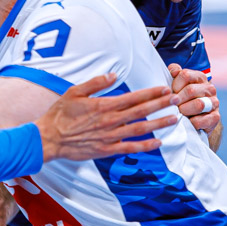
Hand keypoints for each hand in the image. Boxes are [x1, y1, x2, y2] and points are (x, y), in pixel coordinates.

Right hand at [35, 74, 178, 161]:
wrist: (50, 138)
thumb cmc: (60, 114)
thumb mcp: (74, 91)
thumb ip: (95, 83)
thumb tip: (113, 75)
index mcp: (104, 105)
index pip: (133, 97)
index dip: (151, 93)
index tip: (165, 89)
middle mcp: (110, 121)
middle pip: (141, 111)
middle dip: (161, 105)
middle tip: (176, 100)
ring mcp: (110, 137)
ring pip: (140, 129)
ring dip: (159, 124)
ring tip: (174, 119)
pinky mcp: (107, 150)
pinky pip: (131, 148)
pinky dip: (146, 145)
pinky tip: (158, 142)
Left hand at [167, 63, 220, 134]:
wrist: (195, 118)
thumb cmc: (183, 98)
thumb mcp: (177, 84)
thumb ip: (174, 73)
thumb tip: (173, 70)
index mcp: (200, 77)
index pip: (185, 75)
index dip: (174, 85)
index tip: (170, 92)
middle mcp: (210, 88)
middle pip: (190, 90)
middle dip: (178, 99)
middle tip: (172, 105)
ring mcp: (214, 103)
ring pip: (199, 104)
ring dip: (185, 110)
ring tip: (180, 112)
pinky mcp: (216, 117)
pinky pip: (203, 120)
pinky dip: (193, 122)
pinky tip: (188, 121)